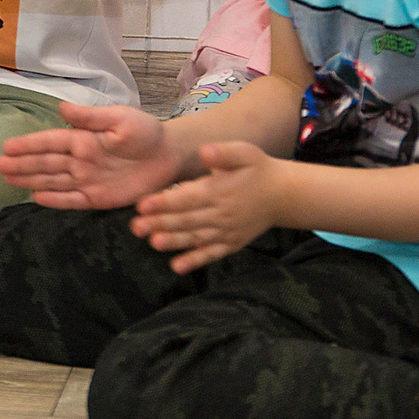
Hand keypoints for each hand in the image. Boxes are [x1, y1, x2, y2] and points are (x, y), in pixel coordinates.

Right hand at [0, 101, 181, 212]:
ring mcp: (88, 180)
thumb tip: (61, 108)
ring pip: (53, 181)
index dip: (29, 145)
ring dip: (30, 180)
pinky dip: (55, 200)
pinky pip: (73, 200)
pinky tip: (36, 198)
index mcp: (84, 139)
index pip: (50, 142)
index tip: (6, 147)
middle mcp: (80, 160)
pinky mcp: (99, 198)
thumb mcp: (120, 119)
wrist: (170, 156)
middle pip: (46, 163)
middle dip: (21, 164)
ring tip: (7, 180)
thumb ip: (91, 117)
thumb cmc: (146, 132)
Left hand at [130, 141, 286, 273]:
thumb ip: (224, 152)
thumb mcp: (245, 152)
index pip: (187, 198)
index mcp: (219, 191)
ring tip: (153, 243)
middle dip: (159, 223)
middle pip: (186, 220)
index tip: (142, 205)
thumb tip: (205, 150)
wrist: (283, 195)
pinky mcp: (231, 244)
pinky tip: (177, 267)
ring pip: (195, 238)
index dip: (164, 202)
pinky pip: (212, 254)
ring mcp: (226, 231)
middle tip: (135, 227)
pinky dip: (195, 261)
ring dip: (173, 242)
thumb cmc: (258, 169)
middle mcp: (221, 214)